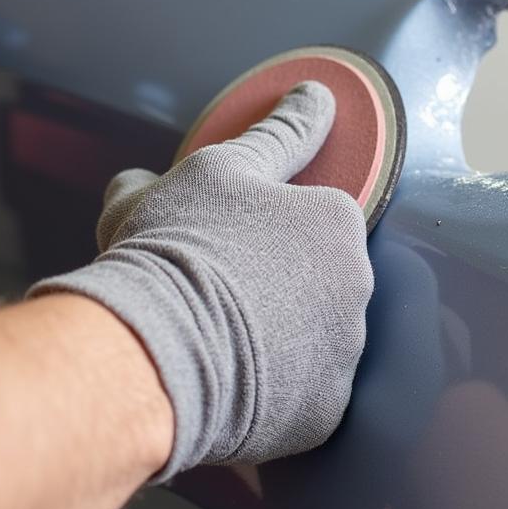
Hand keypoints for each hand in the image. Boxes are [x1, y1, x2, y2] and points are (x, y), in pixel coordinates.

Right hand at [29, 81, 372, 480]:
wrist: (148, 353)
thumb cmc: (179, 245)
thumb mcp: (218, 168)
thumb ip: (278, 130)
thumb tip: (314, 91)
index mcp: (338, 222)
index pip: (314, 218)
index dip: (264, 231)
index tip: (225, 245)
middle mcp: (360, 287)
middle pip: (317, 280)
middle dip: (275, 283)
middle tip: (215, 292)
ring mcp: (344, 357)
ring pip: (312, 339)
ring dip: (278, 337)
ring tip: (214, 341)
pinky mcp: (323, 417)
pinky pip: (300, 396)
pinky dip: (273, 391)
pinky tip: (228, 382)